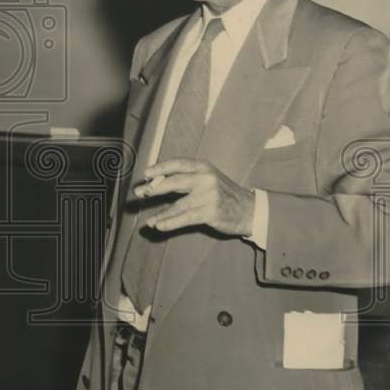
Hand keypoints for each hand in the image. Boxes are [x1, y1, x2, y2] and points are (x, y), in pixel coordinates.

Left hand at [134, 158, 254, 237]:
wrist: (250, 210)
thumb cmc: (223, 194)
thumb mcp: (208, 179)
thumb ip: (186, 178)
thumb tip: (156, 183)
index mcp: (203, 167)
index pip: (177, 164)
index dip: (159, 168)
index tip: (145, 174)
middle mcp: (205, 179)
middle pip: (174, 182)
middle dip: (154, 188)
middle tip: (139, 193)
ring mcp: (208, 196)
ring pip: (178, 205)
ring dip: (161, 214)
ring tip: (149, 222)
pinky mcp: (210, 212)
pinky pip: (185, 218)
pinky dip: (170, 222)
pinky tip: (160, 226)